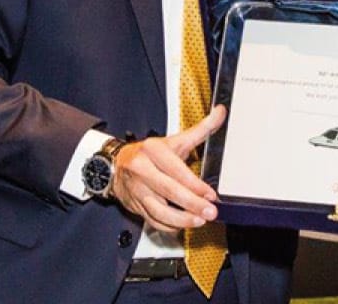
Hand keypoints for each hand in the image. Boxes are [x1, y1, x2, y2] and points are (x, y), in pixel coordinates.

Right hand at [110, 104, 225, 232]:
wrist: (117, 163)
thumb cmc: (149, 153)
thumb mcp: (174, 139)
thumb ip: (201, 129)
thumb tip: (220, 113)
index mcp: (153, 151)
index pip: (176, 170)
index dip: (195, 185)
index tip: (210, 194)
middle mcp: (142, 170)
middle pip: (169, 191)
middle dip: (192, 205)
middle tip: (209, 212)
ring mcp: (137, 190)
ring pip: (159, 211)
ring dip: (181, 220)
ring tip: (198, 222)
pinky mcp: (135, 206)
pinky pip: (152, 220)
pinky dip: (168, 226)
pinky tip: (182, 226)